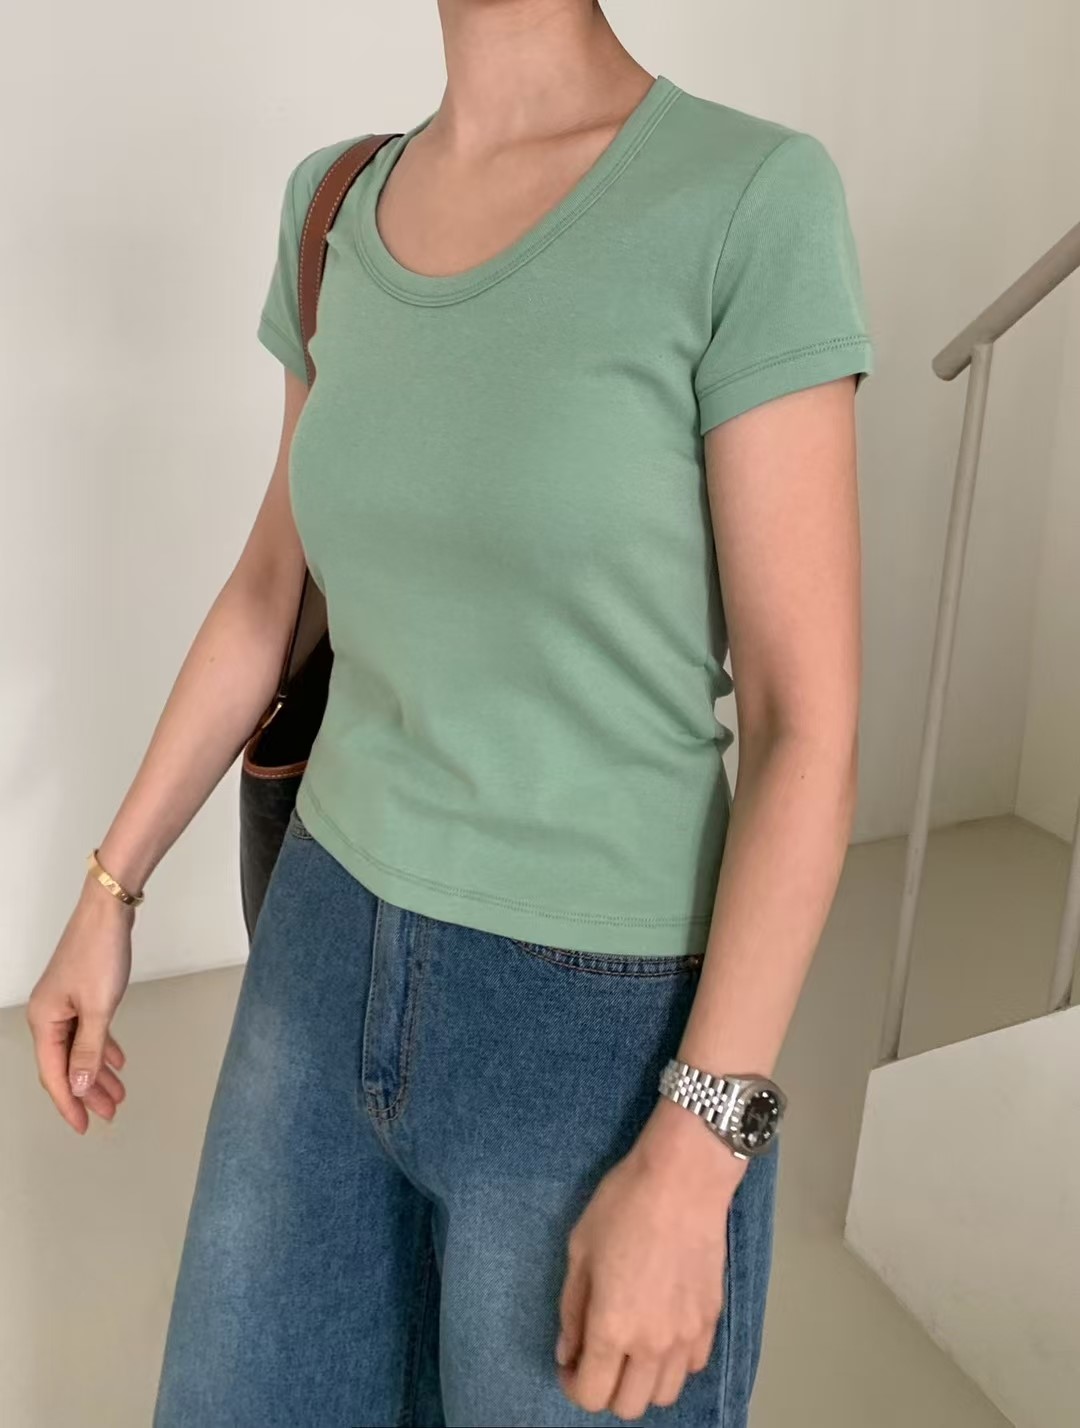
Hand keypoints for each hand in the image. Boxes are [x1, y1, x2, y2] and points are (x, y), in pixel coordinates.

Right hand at [26, 877, 132, 1132]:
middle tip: (108, 1114)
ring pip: (80, 1049)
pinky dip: (102, 1047)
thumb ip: (90, 1049)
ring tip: (118, 1095)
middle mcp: (49, 1014)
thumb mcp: (99, 1007)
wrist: (108, 911)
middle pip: (66, 1064)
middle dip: (87, 1092)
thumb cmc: (99, 952)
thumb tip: (78, 1085)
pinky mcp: (81, 993)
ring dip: (98, 1072)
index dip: (69, 1103)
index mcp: (44, 1021)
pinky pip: (89, 1031)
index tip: (85, 1126)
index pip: (54, 1074)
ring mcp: (65, 1003)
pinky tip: (117, 1062)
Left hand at [556, 1096, 745, 1420]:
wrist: (683, 1179)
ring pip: (665, 1395)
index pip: (591, 1395)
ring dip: (642, 1381)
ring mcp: (686, 1335)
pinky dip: (673, 1362)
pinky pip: (692, 1366)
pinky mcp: (711, 1319)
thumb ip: (571, 1309)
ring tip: (631, 1347)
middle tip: (597, 1354)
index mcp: (612, 1327)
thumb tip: (568, 1350)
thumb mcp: (580, 1250)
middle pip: (629, 1406)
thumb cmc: (624, 1206)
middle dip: (606, 1389)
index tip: (571, 1362)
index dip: (572, 1386)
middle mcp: (652, 1343)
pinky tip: (662, 1331)